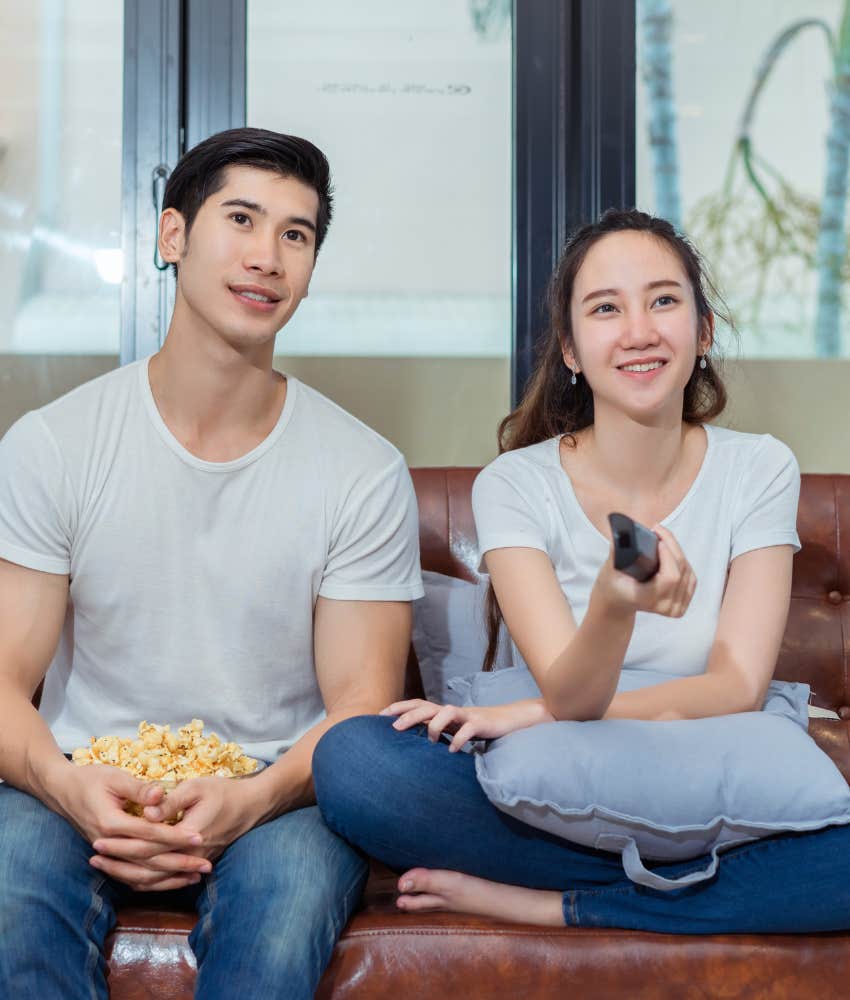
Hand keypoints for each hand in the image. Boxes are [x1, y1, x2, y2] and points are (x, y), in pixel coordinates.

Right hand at [54, 763, 209, 891]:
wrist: (63, 789)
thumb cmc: (91, 779)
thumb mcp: (115, 777)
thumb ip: (139, 788)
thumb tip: (160, 794)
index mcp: (111, 823)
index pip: (150, 834)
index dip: (176, 837)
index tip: (199, 838)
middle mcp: (108, 842)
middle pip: (148, 860)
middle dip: (179, 864)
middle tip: (206, 866)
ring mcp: (107, 852)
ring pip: (140, 874)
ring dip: (168, 878)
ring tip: (195, 878)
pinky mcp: (109, 855)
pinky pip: (131, 875)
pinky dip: (152, 880)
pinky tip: (171, 880)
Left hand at [91, 774, 261, 890]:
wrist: (251, 806)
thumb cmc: (224, 791)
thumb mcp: (197, 787)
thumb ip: (171, 801)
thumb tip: (146, 813)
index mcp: (189, 834)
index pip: (149, 845)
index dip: (122, 843)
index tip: (99, 839)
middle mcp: (191, 856)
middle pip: (147, 867)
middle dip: (118, 862)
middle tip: (93, 856)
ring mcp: (193, 864)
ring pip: (155, 879)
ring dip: (127, 874)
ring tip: (104, 866)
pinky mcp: (194, 865)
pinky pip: (165, 881)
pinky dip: (145, 881)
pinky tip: (128, 875)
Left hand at [380, 698, 552, 751]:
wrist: (508, 720)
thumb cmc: (476, 726)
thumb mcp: (453, 728)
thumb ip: (436, 730)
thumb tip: (413, 741)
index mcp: (443, 712)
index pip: (418, 704)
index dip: (400, 707)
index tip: (380, 714)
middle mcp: (452, 711)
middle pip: (427, 706)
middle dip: (409, 715)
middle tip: (393, 728)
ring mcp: (466, 716)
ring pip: (447, 712)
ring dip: (435, 725)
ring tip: (429, 740)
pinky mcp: (481, 724)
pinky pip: (468, 730)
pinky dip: (460, 739)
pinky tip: (453, 750)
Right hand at [593, 524, 695, 619]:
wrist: (617, 603)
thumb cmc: (613, 585)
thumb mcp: (610, 568)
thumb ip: (618, 550)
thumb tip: (626, 530)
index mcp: (645, 599)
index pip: (669, 577)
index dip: (668, 555)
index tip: (658, 540)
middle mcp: (662, 606)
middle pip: (680, 570)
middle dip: (672, 545)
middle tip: (659, 531)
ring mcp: (674, 608)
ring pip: (687, 571)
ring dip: (677, 552)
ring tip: (663, 541)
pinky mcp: (681, 606)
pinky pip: (691, 578)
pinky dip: (683, 563)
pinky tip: (672, 555)